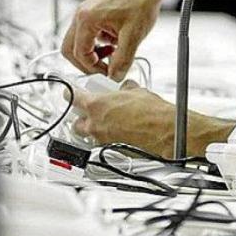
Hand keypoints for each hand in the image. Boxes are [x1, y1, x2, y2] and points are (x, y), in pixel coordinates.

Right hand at [61, 0, 160, 79]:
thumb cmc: (142, 0)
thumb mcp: (133, 36)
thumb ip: (122, 60)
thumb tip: (115, 76)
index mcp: (87, 19)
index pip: (79, 54)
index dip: (93, 68)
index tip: (107, 73)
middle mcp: (82, 14)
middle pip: (70, 48)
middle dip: (87, 62)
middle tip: (103, 69)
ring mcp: (87, 11)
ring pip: (79, 40)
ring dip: (94, 51)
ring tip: (114, 52)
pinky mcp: (94, 11)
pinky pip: (89, 32)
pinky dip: (99, 41)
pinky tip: (117, 40)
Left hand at [71, 81, 235, 157]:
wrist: (164, 131)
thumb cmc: (152, 112)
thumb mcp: (135, 91)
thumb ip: (123, 89)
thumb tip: (124, 88)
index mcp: (96, 105)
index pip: (72, 96)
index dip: (71, 92)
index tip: (72, 91)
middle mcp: (95, 123)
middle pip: (75, 120)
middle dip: (80, 115)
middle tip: (90, 108)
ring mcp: (102, 138)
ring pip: (87, 134)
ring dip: (91, 127)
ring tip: (104, 120)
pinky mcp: (112, 147)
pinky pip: (102, 141)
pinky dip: (106, 135)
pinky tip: (118, 129)